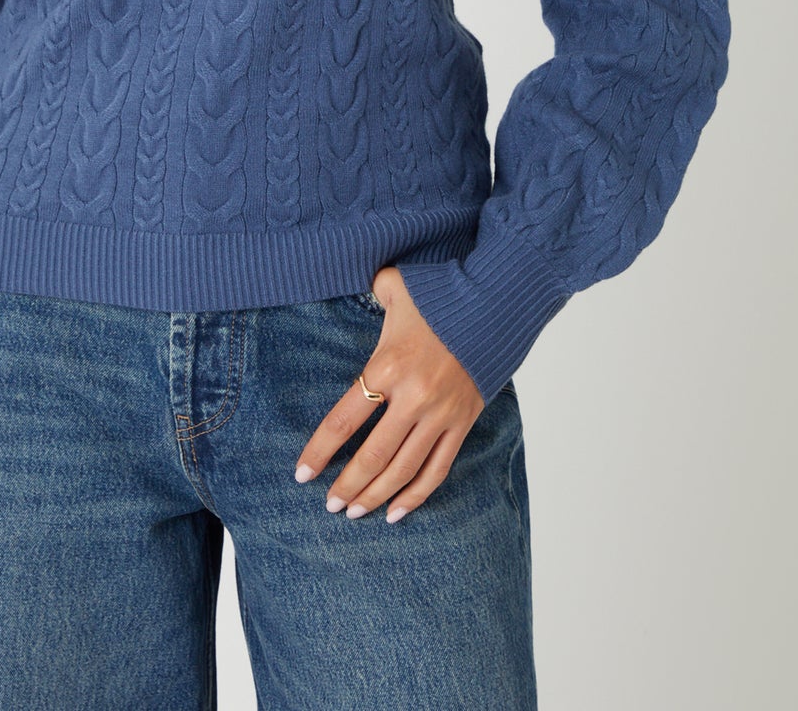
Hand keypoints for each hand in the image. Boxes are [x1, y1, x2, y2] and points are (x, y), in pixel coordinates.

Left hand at [294, 266, 485, 523]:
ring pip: (403, 470)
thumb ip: (370, 289)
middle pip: (372, 456)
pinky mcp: (463, 423)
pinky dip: (416, 496)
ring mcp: (441, 414)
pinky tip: (397, 512)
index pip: (344, 421)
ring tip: (354, 513)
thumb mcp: (396, 285)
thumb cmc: (439, 294)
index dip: (319, 452)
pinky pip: (437, 469)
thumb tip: (356, 283)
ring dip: (376, 497)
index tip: (302, 474)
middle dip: (346, 486)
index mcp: (388, 366)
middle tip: (328, 505)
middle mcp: (413, 397)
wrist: (495, 304)